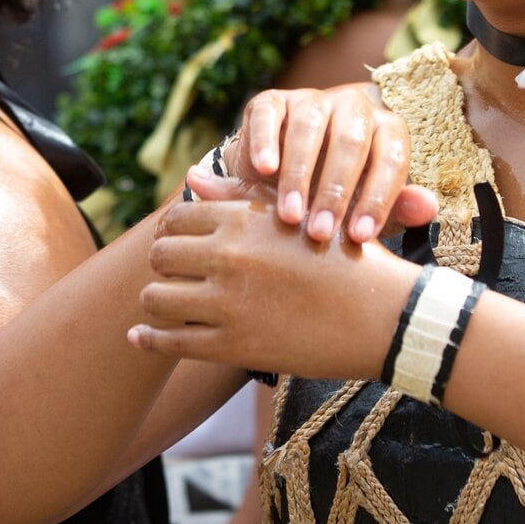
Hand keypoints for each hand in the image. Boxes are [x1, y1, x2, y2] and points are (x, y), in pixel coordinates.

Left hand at [128, 175, 419, 379]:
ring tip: (170, 304)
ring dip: (158, 300)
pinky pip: (170, 342)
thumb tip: (188, 177)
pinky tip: (140, 338)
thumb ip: (237, 192)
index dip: (175, 232)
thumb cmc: (344, 256)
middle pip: (159, 255)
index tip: (184, 244)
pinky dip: (149, 340)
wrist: (384, 315)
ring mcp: (227, 304)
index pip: (175, 219)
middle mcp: (228, 256)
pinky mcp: (232, 346)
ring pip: (156, 298)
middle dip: (166, 264)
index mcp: (241, 218)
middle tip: (178, 274)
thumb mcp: (294, 212)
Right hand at [221, 85, 437, 244]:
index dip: (378, 198)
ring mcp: (311, 100)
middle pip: (351, 141)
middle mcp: (353, 106)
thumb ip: (398, 208)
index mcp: (386, 129)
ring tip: (290, 215)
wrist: (282, 181)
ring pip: (309, 127)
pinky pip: (270, 115)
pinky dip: (266, 141)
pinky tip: (264, 170)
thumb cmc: (337, 196)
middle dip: (335, 192)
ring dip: (299, 174)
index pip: (392, 157)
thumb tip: (428, 207)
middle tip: (320, 232)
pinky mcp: (272, 101)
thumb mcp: (367, 206)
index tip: (360, 237)